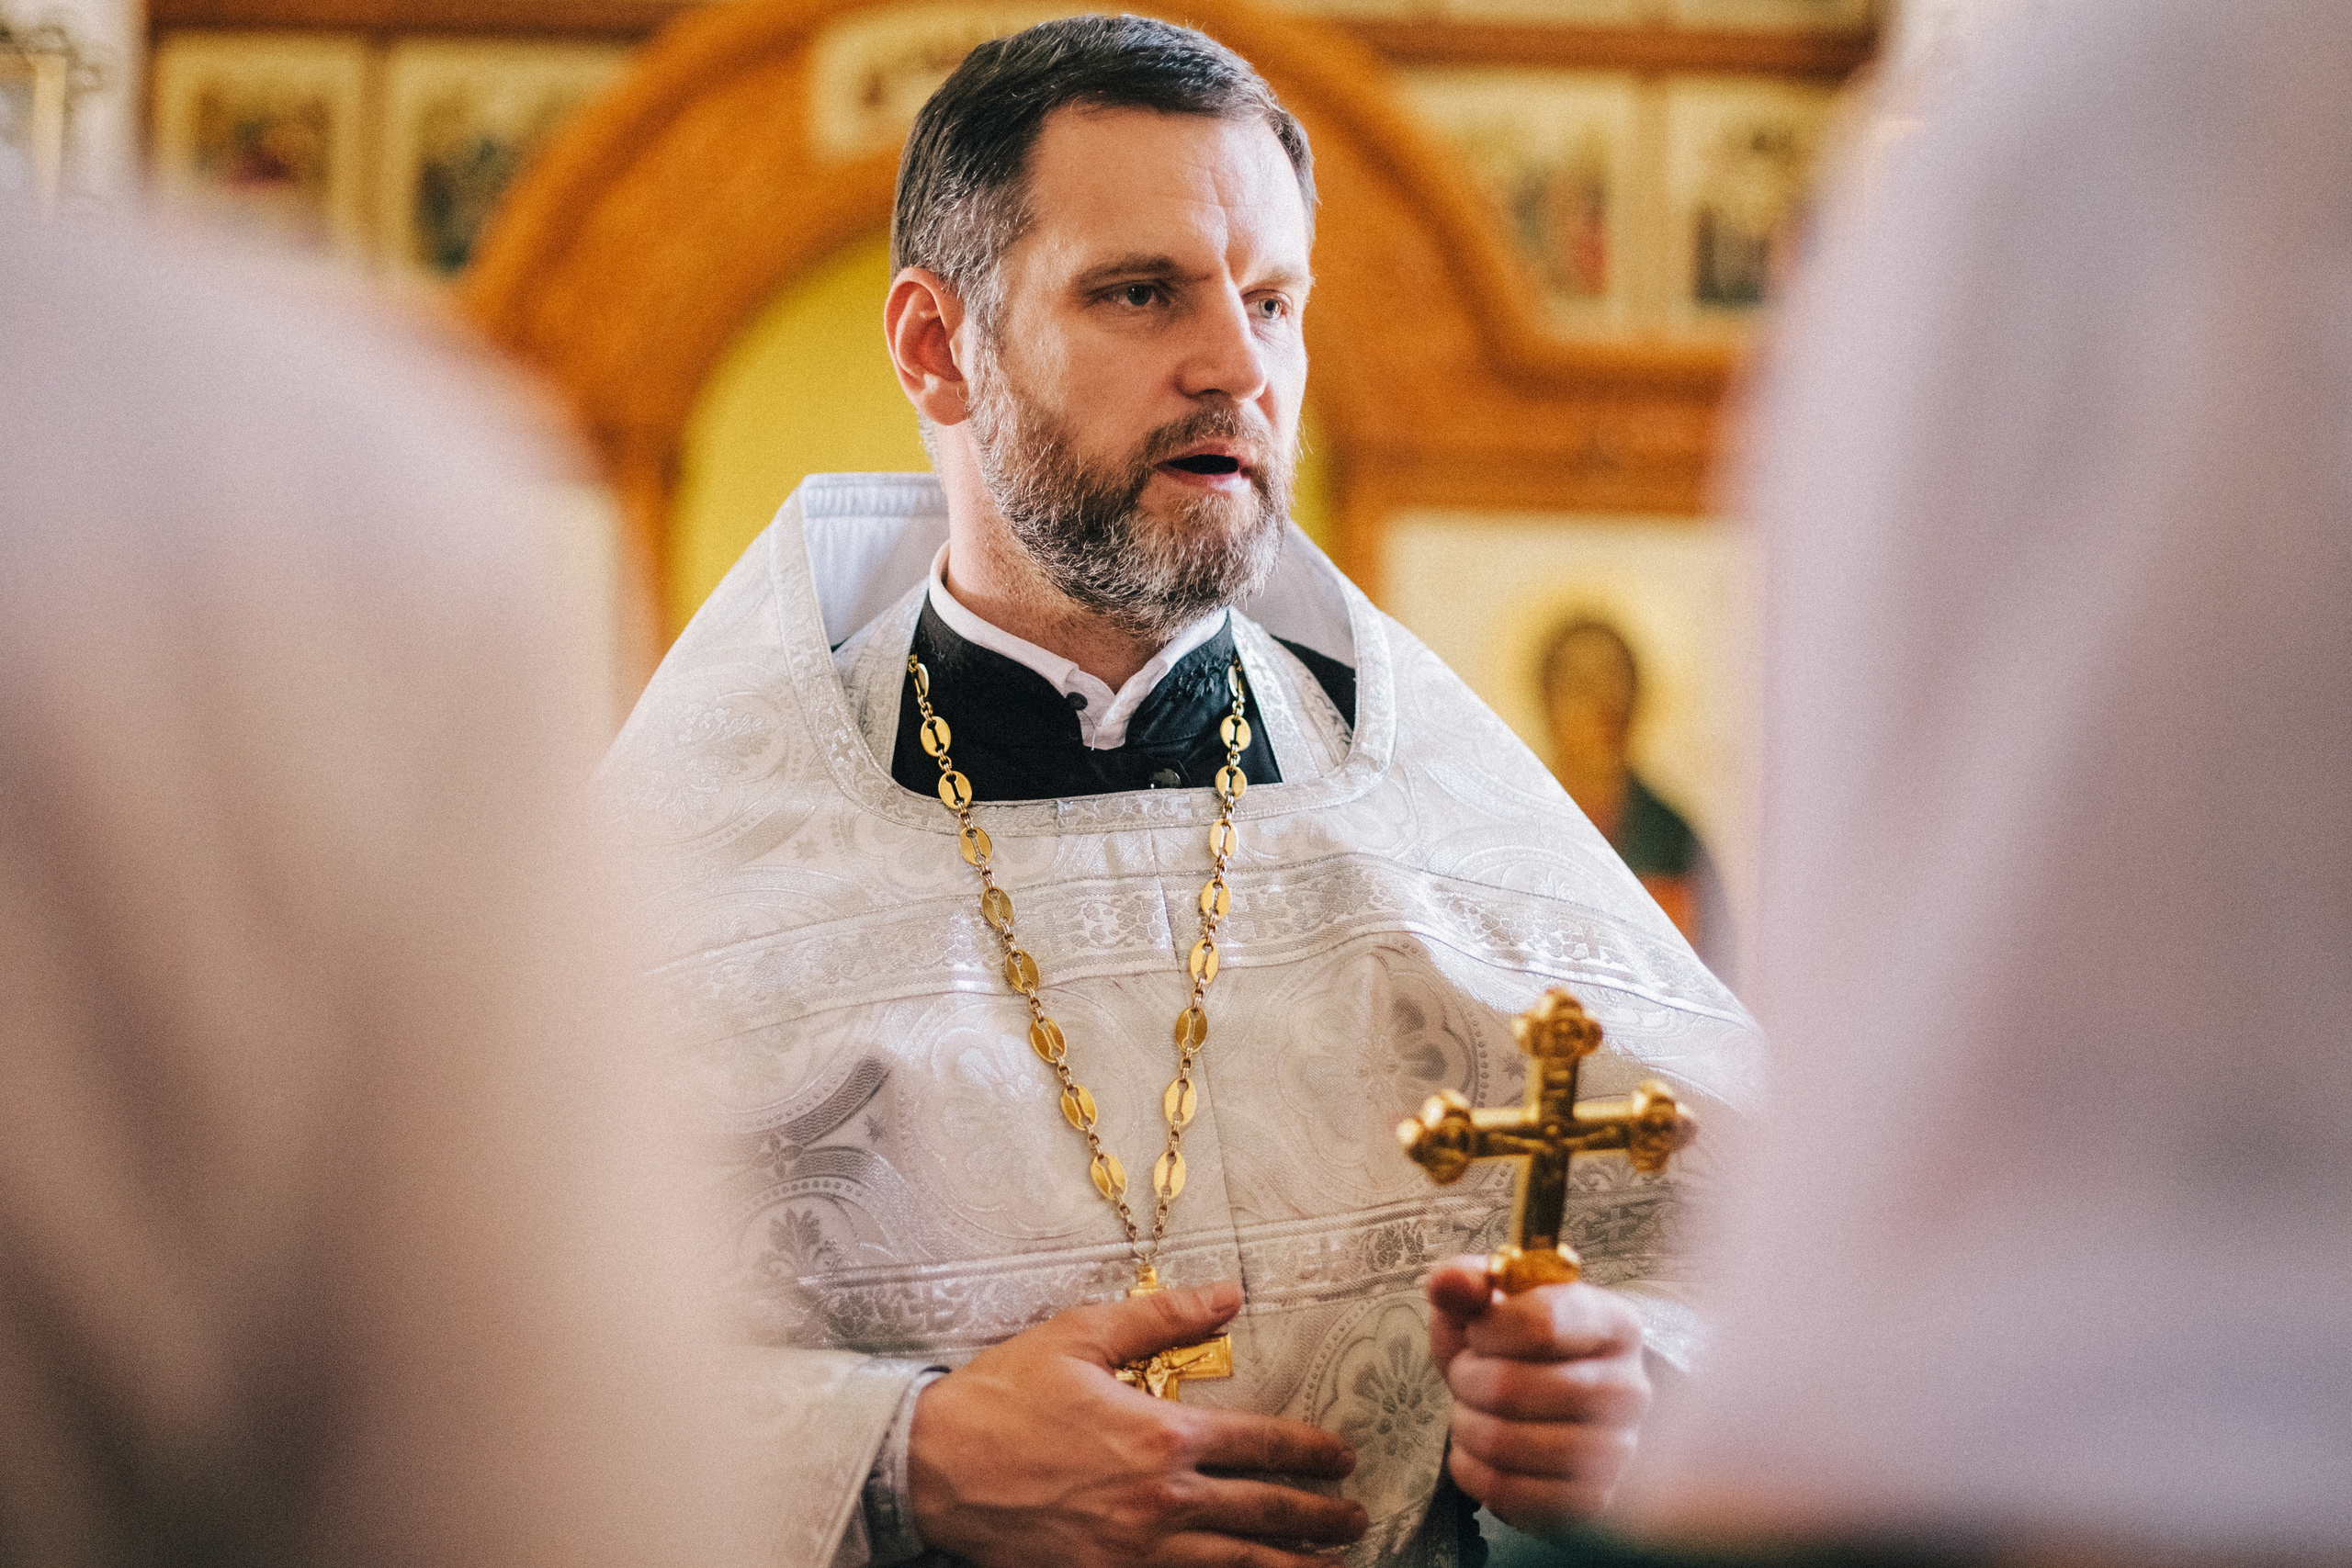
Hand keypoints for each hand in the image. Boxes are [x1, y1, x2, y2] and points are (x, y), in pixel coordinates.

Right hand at [908, 1279, 1367, 1566]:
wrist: (934, 1467)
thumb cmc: (1005, 1396)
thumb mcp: (1081, 1336)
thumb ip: (1162, 1317)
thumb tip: (1229, 1293)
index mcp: (1163, 1435)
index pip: (1262, 1445)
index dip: (1311, 1452)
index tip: (1342, 1456)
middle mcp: (1163, 1500)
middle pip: (1265, 1513)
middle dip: (1320, 1517)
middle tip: (1356, 1517)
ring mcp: (1138, 1551)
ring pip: (1239, 1565)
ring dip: (1295, 1567)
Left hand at [1426, 1256, 1649, 1538]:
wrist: (1552, 1415)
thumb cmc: (1519, 1352)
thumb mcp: (1493, 1305)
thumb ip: (1466, 1283)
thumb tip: (1448, 1283)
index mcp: (1615, 1324)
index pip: (1543, 1323)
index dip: (1488, 1328)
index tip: (1478, 1330)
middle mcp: (1629, 1389)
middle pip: (1512, 1387)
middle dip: (1467, 1379)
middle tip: (1467, 1375)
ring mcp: (1615, 1452)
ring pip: (1504, 1444)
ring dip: (1466, 1426)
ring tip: (1472, 1412)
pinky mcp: (1589, 1502)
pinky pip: (1506, 1491)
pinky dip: (1471, 1469)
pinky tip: (1478, 1451)